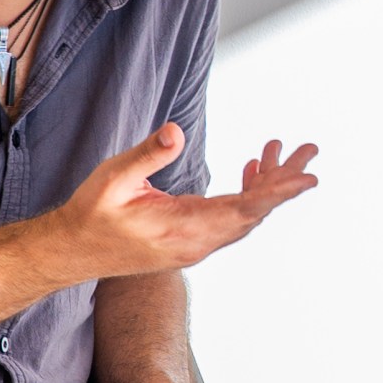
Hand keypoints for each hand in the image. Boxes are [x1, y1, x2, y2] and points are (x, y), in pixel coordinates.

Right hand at [55, 126, 316, 280]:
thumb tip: (176, 132)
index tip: (307, 179)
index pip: (244, 210)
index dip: (278, 193)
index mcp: (183, 229)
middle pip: (255, 212)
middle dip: (284, 180)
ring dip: (267, 185)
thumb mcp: (113, 179)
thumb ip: (147, 155)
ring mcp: (197, 245)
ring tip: (282, 151)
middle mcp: (198, 242)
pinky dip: (248, 193)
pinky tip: (252, 169)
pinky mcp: (193, 240)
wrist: (73, 251)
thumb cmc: (91, 214)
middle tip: (309, 150)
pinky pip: (232, 218)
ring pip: (246, 215)